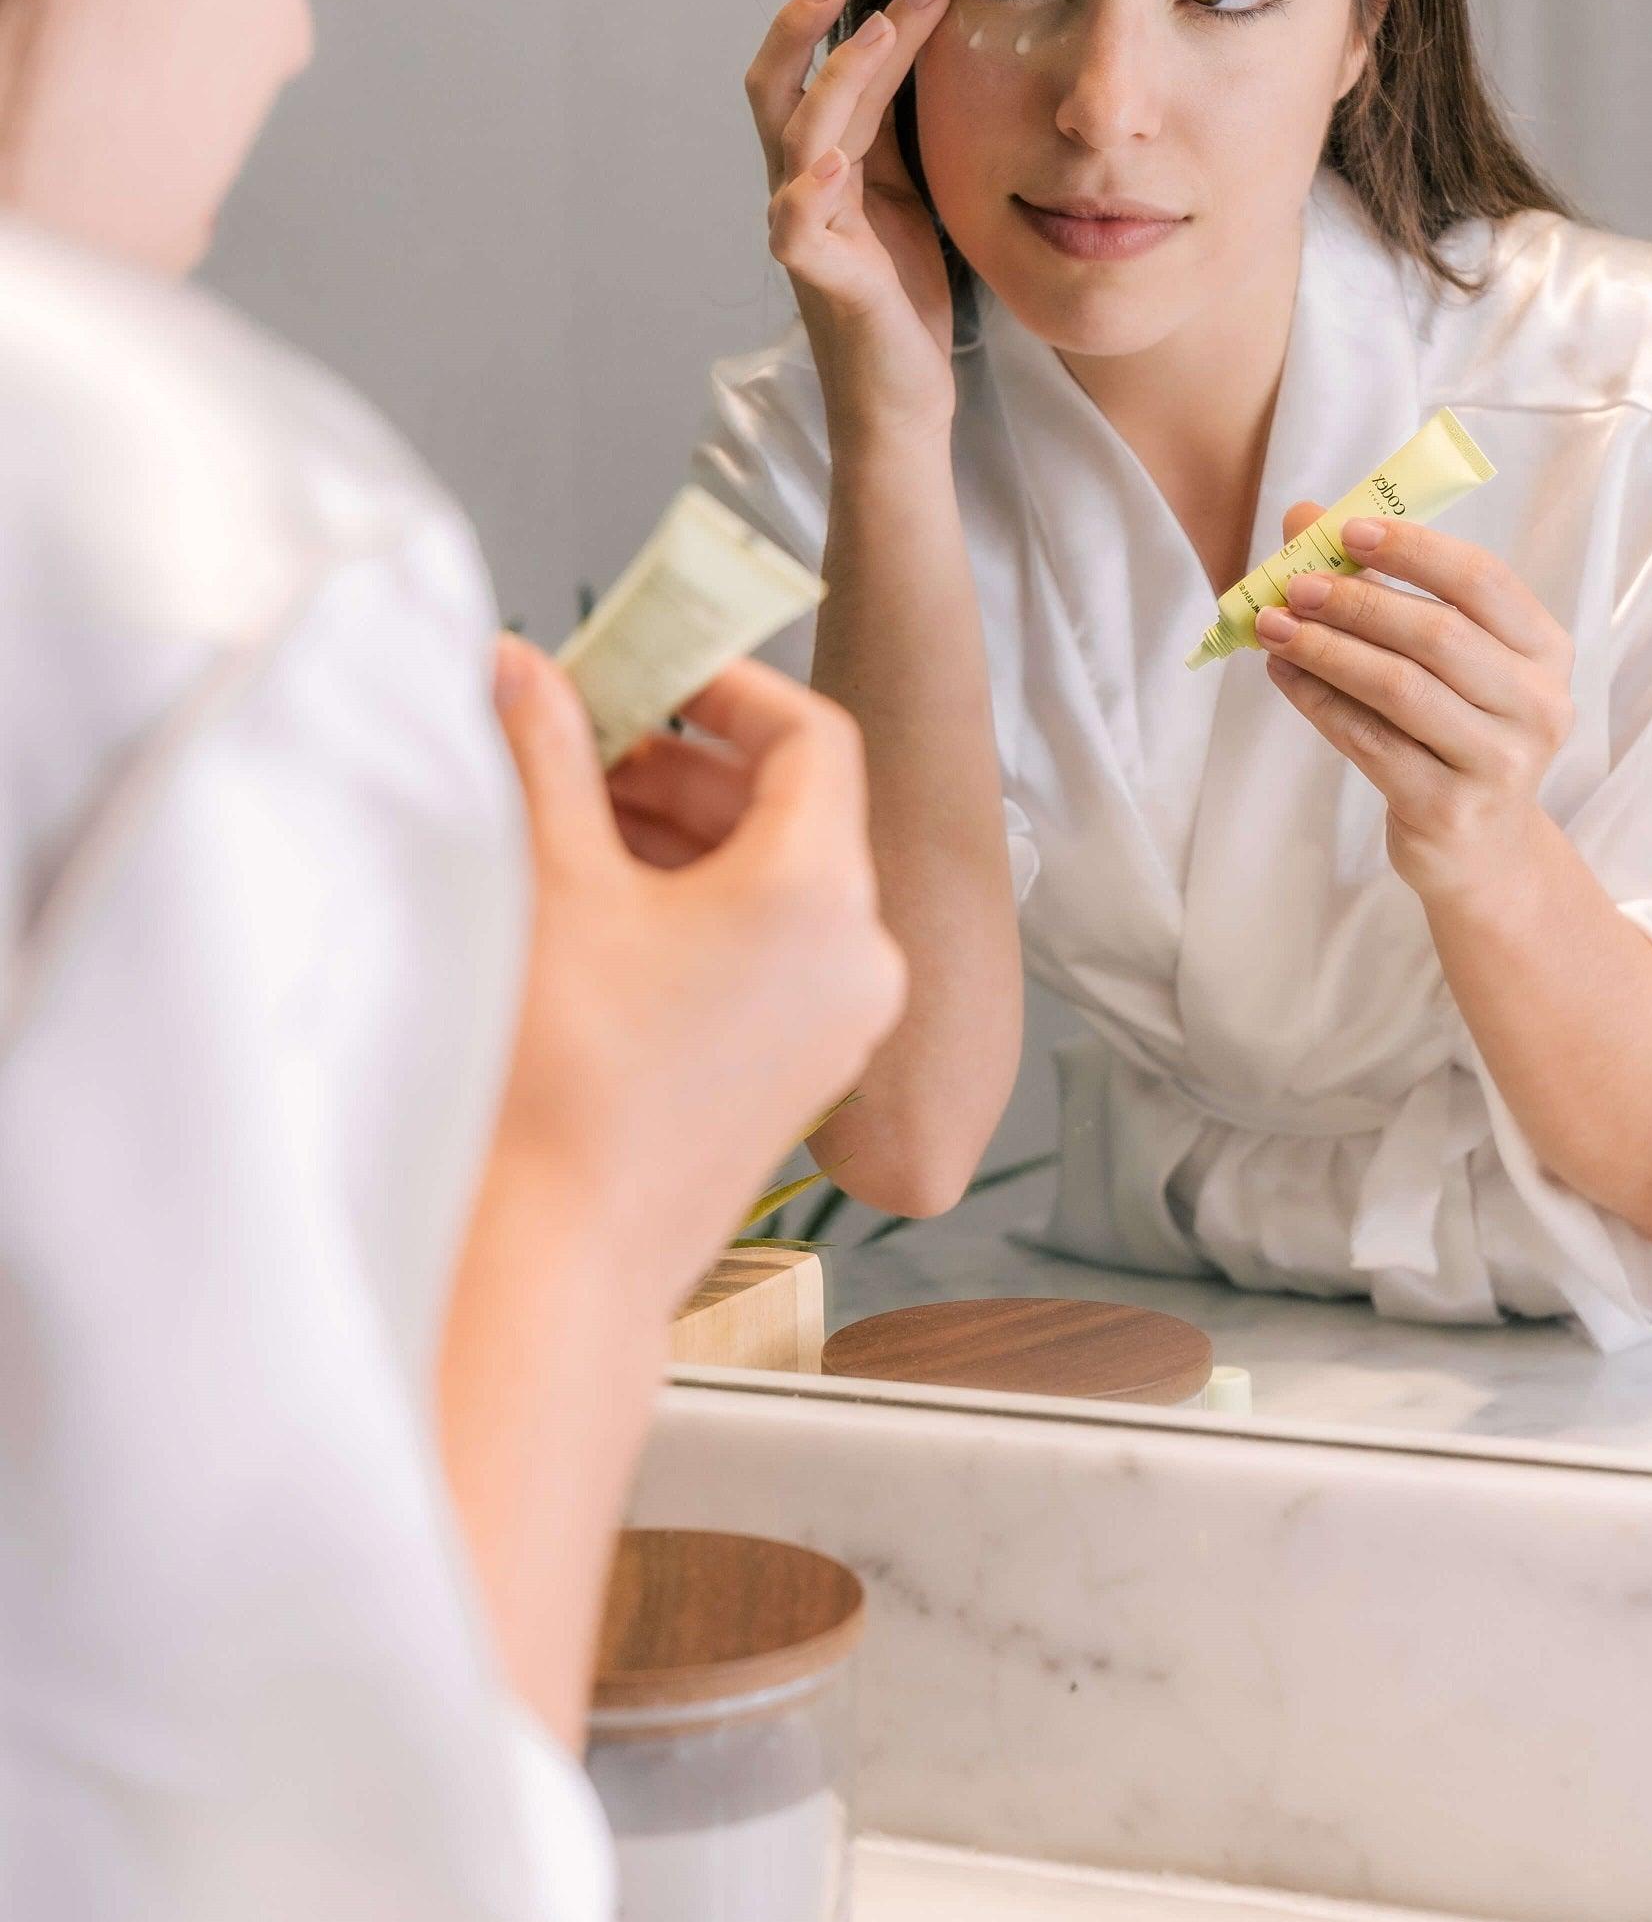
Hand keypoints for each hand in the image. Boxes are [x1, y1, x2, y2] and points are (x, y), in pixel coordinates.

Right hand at [491, 637, 905, 1263]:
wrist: (562, 1254)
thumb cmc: (566, 1084)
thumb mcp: (554, 882)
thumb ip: (546, 751)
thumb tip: (522, 666)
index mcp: (823, 894)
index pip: (813, 737)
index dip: (730, 688)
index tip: (654, 671)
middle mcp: (859, 956)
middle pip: (794, 808)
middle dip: (685, 764)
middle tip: (586, 742)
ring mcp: (841, 1023)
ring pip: (781, 881)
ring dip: (685, 833)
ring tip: (575, 818)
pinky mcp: (804, 1071)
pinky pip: (776, 950)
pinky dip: (704, 906)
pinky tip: (605, 901)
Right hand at [746, 0, 954, 443]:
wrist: (902, 397)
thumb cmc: (899, 296)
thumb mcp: (905, 196)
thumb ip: (894, 134)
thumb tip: (914, 52)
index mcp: (824, 166)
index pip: (828, 76)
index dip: (870, 25)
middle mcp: (801, 191)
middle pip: (776, 91)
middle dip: (801, 28)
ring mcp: (807, 235)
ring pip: (796, 142)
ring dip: (834, 83)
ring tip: (875, 35)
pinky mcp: (826, 283)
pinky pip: (798, 232)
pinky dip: (808, 194)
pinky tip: (833, 165)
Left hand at [1255, 508, 1575, 907]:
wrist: (1482, 849)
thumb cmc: (1455, 730)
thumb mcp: (1444, 660)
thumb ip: (1385, 585)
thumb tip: (1304, 519)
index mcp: (1545, 650)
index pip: (1483, 580)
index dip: (1415, 549)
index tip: (1347, 531)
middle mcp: (1537, 704)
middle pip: (1438, 634)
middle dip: (1358, 600)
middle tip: (1294, 583)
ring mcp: (1498, 761)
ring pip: (1400, 688)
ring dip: (1327, 650)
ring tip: (1273, 626)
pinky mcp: (1449, 807)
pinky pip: (1369, 741)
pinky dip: (1318, 702)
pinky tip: (1284, 675)